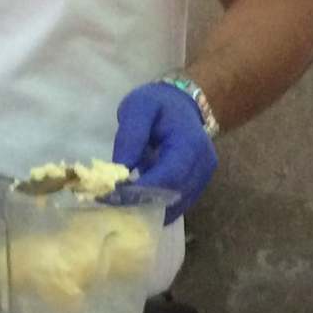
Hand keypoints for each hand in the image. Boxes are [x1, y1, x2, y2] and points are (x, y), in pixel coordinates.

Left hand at [112, 83, 216, 221]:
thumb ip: (130, 136)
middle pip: (172, 195)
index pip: (168, 176)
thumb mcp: (138, 108)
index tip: (112, 197)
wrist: (181, 104)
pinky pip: (176, 204)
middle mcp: (203, 164)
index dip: (141, 191)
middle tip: (109, 206)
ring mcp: (203, 177)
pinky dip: (155, 207)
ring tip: (118, 206)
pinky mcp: (197, 185)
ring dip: (147, 209)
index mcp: (190, 144)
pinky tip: (134, 204)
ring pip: (175, 205)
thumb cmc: (158, 104)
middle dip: (140, 203)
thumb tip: (121, 170)